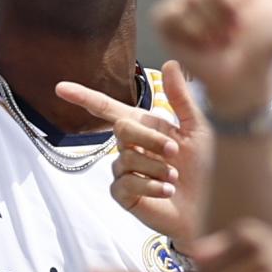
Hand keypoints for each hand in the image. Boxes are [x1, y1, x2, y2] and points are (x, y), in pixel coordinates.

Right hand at [57, 61, 209, 240]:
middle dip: (150, 139)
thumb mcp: (197, 130)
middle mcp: (131, 147)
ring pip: (125, 158)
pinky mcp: (124, 195)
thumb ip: (180, 98)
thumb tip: (169, 63)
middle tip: (174, 152)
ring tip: (175, 177)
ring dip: (156, 167)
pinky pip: (125, 184)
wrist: (211, 208)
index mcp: (145, 127)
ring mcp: (125, 172)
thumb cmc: (206, 169)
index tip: (60, 88)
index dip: (84, 97)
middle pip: (122, 129)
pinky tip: (167, 191)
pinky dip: (150, 186)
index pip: (108, 109)